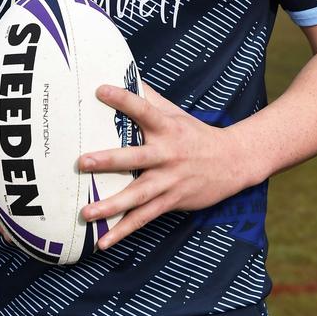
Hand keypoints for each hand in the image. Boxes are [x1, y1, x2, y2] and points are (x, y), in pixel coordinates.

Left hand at [79, 82, 247, 249]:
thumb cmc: (195, 133)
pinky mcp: (170, 201)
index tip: (99, 90)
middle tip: (82, 162)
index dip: (122, 99)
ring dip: (111, 205)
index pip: (143, 109)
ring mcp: (169, 181)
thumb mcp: (175, 113)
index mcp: (167, 127)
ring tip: (86, 212)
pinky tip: (102, 242)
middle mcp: (167, 154)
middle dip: (109, 161)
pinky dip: (123, 231)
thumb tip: (124, 73)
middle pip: (135, 158)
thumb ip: (149, 97)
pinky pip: (143, 218)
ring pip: (137, 195)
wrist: (233, 162)